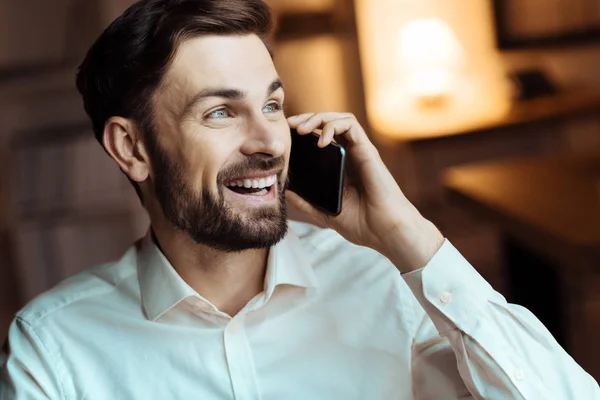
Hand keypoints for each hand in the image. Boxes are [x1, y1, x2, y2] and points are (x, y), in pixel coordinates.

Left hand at [286, 112, 443, 271]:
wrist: (383, 231)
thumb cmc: (362, 225)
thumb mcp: (325, 214)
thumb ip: (306, 203)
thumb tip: (286, 193)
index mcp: (340, 167)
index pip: (321, 138)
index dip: (304, 131)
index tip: (287, 135)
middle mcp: (350, 156)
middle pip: (329, 123)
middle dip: (307, 118)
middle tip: (290, 125)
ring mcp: (359, 152)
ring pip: (340, 118)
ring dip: (319, 118)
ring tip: (302, 130)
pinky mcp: (367, 150)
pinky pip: (351, 125)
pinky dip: (333, 126)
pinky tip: (321, 140)